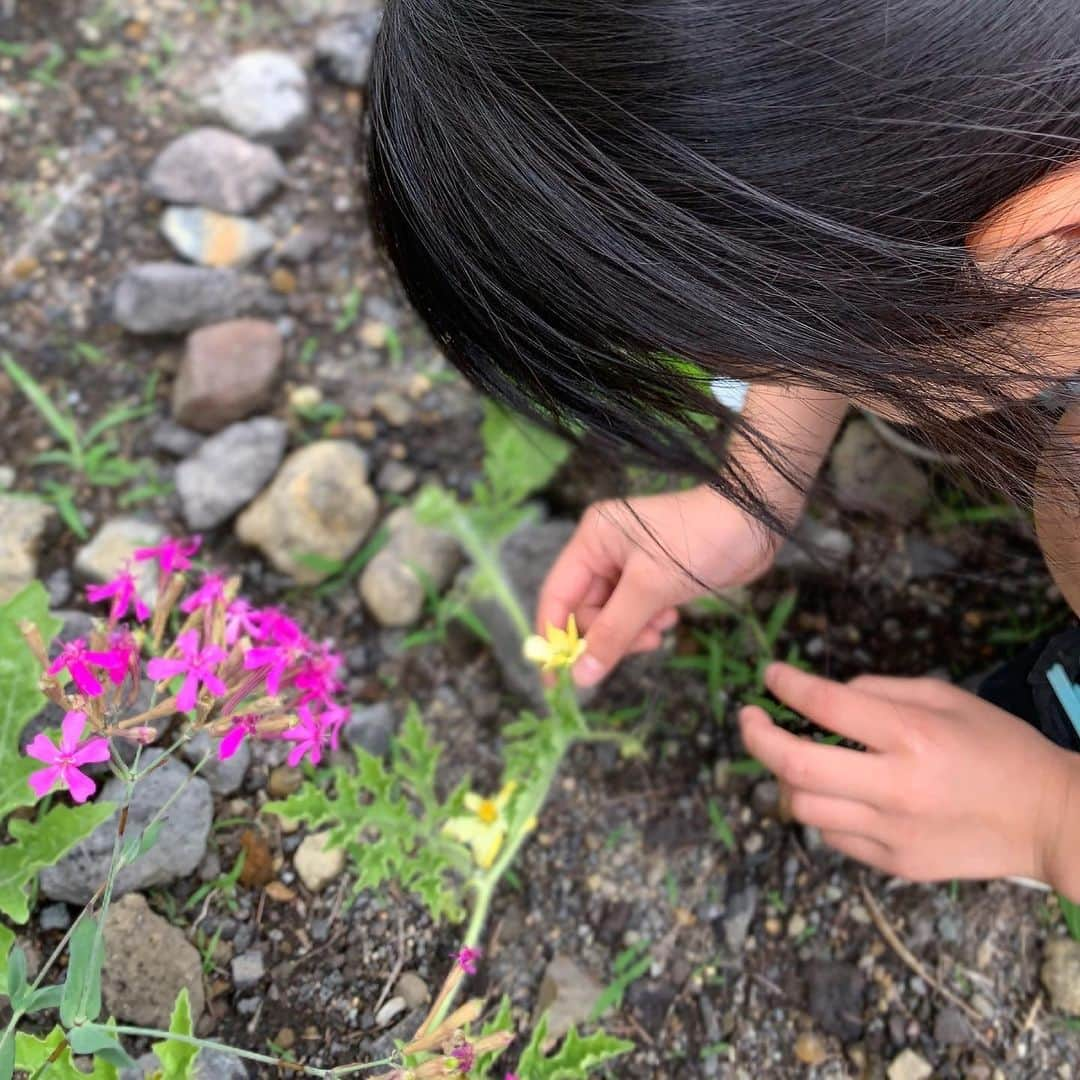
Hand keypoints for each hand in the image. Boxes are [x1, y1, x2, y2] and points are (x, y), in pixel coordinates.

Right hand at [537, 486, 776, 686]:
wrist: (755, 522)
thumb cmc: (698, 543)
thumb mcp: (650, 588)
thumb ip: (612, 632)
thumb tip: (581, 676)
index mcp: (592, 540)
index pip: (557, 595)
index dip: (553, 638)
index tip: (555, 679)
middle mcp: (604, 551)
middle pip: (584, 610)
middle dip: (608, 634)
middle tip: (641, 644)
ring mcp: (629, 565)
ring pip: (611, 617)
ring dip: (632, 631)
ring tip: (660, 628)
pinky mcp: (653, 578)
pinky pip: (634, 613)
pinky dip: (648, 623)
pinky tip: (671, 618)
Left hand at [739, 663, 1079, 889]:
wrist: (1050, 820)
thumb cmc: (998, 747)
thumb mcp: (945, 698)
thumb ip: (879, 691)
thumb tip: (822, 696)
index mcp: (912, 736)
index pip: (825, 706)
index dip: (785, 685)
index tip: (769, 675)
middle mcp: (896, 786)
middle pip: (794, 765)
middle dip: (756, 737)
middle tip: (749, 718)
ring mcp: (892, 832)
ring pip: (802, 808)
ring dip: (784, 779)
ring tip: (794, 760)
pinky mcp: (895, 864)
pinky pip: (832, 836)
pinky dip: (820, 810)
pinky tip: (835, 794)